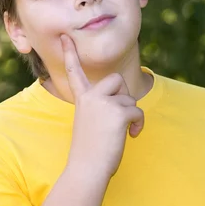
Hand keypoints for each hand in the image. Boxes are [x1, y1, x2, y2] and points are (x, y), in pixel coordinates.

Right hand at [61, 34, 144, 178]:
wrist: (87, 169)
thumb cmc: (89, 151)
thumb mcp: (90, 122)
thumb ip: (100, 107)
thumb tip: (124, 104)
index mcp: (81, 99)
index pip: (75, 72)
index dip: (70, 53)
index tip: (66, 36)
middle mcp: (91, 97)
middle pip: (116, 79)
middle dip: (123, 94)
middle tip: (120, 113)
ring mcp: (104, 103)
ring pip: (129, 97)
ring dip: (131, 114)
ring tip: (122, 131)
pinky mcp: (118, 112)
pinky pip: (137, 111)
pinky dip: (138, 124)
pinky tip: (132, 135)